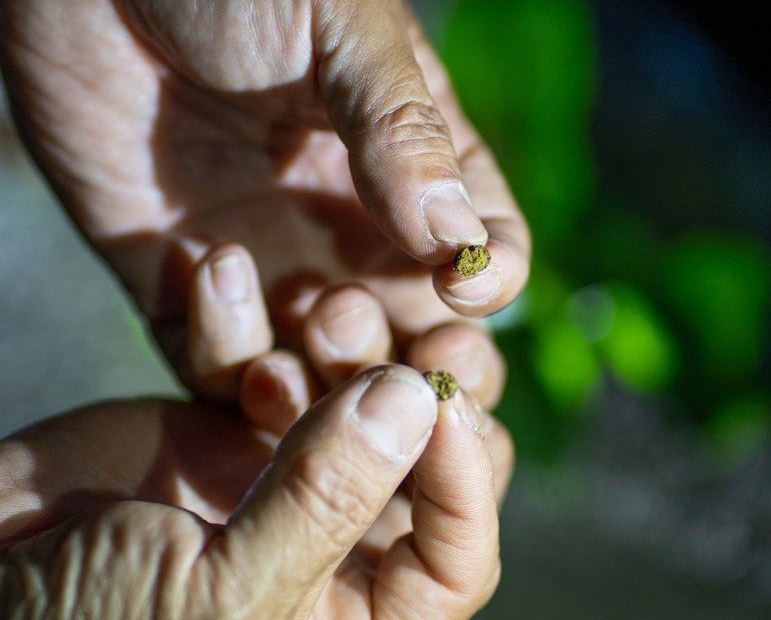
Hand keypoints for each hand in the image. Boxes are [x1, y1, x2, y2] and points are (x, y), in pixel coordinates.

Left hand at [0, 0, 530, 389]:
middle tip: (383, 331)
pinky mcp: (182, 289)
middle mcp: (350, 235)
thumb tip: (460, 244)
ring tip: (313, 314)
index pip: (485, 254)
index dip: (488, 283)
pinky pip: (215, 368)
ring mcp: (270, 268)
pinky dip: (226, 355)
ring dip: (326, 378)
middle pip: (414, 343)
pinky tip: (214, 268)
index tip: (459, 284)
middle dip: (414, 364)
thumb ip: (404, 132)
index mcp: (411, 172)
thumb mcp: (342, 28)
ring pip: (321, 379)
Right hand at [0, 242, 514, 617]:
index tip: (443, 403)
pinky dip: (242, 322)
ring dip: (332, 345)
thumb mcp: (218, 592)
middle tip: (381, 339)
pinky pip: (263, 362)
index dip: (464, 484)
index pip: (457, 559)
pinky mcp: (230, 421)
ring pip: (351, 398)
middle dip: (402, 396)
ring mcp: (287, 474)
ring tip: (308, 306)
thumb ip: (325, 501)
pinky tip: (220, 273)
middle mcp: (335, 542)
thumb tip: (416, 405)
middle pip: (419, 463)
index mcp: (353, 615)